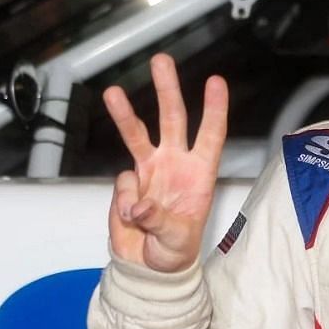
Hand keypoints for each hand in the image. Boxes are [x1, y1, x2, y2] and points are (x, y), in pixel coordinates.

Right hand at [105, 54, 228, 272]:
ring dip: (125, 114)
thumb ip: (158, 222)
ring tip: (113, 92)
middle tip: (161, 61)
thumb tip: (137, 205)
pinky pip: (120, 184)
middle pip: (172, 119)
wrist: (149, 267)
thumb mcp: (176, 241)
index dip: (214, 109)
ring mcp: (151, 170)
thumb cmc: (176, 251)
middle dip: (167, 90)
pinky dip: (122, 201)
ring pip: (138, 134)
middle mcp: (176, 163)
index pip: (211, 135)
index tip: (215, 82)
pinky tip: (131, 219)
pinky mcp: (128, 184)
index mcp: (200, 173)